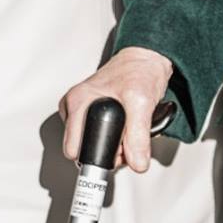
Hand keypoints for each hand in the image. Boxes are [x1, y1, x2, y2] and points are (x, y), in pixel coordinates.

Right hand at [60, 47, 173, 172]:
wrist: (148, 59)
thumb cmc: (140, 71)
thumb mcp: (141, 103)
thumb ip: (138, 136)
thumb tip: (137, 163)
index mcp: (77, 101)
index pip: (75, 148)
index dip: (98, 156)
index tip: (117, 156)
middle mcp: (76, 105)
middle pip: (85, 149)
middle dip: (108, 152)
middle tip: (127, 140)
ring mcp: (84, 110)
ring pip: (95, 144)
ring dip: (114, 146)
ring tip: (129, 131)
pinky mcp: (94, 113)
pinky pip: (102, 136)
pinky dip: (117, 137)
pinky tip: (126, 127)